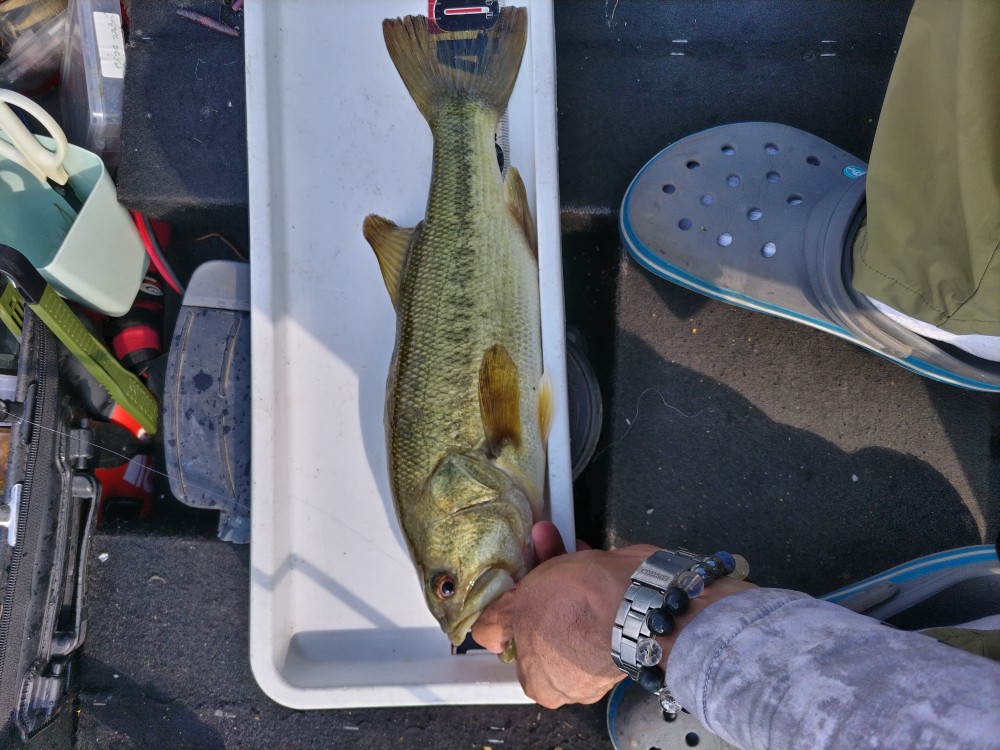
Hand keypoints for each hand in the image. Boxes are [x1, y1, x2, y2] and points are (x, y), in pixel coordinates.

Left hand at [472, 523, 753, 707]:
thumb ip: (495, 623)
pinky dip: (587, 570)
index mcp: (544, 684)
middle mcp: (573, 675)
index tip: (509, 592)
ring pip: (569, 606)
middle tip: (530, 555)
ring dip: (558, 569)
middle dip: (535, 584)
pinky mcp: (625, 624)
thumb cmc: (576, 615)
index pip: (515, 648)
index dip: (511, 616)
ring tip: (550, 537)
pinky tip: (577, 545)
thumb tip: (486, 629)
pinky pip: (597, 596)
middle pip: (542, 622)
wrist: (641, 600)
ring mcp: (601, 650)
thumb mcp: (517, 612)